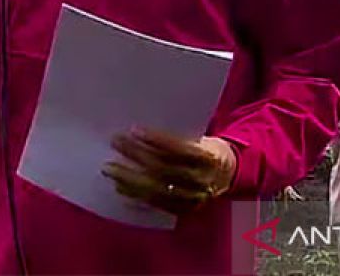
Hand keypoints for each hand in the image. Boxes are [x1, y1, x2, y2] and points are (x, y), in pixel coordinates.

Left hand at [103, 128, 236, 215]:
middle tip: (116, 143)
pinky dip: (136, 196)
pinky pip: (157, 205)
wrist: (228, 173)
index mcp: (209, 157)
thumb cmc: (206, 148)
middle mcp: (202, 180)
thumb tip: (140, 129)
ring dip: (130, 179)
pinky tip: (120, 188)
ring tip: (110, 169)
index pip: (179, 148)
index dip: (156, 139)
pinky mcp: (185, 210)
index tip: (134, 129)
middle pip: (164, 169)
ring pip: (157, 189)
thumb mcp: (201, 137)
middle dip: (137, 155)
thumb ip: (178, 136)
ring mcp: (193, 198)